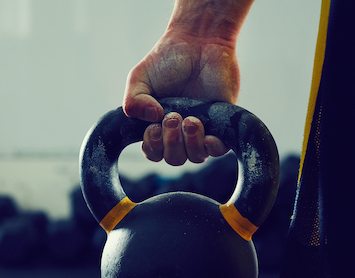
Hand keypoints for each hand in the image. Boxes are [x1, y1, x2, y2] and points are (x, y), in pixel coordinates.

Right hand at [123, 33, 238, 164]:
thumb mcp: (138, 78)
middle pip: (175, 158)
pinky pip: (219, 149)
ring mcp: (202, 128)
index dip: (153, 147)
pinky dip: (212, 147)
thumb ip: (132, 101)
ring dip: (191, 143)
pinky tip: (206, 132)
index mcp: (157, 126)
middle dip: (171, 143)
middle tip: (173, 117)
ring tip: (191, 120)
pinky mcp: (223, 123)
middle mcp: (180, 132)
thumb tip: (151, 119)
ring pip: (196, 157)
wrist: (198, 41)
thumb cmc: (166, 60)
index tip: (153, 127)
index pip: (154, 153)